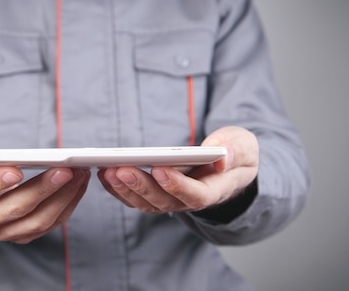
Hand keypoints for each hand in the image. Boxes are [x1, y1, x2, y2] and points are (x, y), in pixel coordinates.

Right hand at [0, 143, 89, 243]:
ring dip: (62, 197)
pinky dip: (68, 204)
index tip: (16, 168)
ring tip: (79, 173)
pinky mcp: (22, 233)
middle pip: (15, 209)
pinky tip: (79, 183)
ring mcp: (3, 231)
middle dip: (43, 188)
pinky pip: (50, 223)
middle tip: (65, 169)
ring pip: (37, 220)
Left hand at [98, 126, 257, 213]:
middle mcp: (190, 201)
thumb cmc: (235, 153)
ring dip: (126, 189)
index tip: (160, 170)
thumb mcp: (244, 146)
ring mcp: (172, 200)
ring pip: (146, 203)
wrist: (228, 165)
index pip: (197, 195)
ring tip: (109, 170)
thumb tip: (221, 158)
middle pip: (164, 201)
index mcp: (216, 190)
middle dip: (142, 186)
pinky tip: (104, 173)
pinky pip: (136, 197)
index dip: (178, 185)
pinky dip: (118, 188)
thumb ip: (236, 151)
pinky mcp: (157, 195)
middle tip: (122, 170)